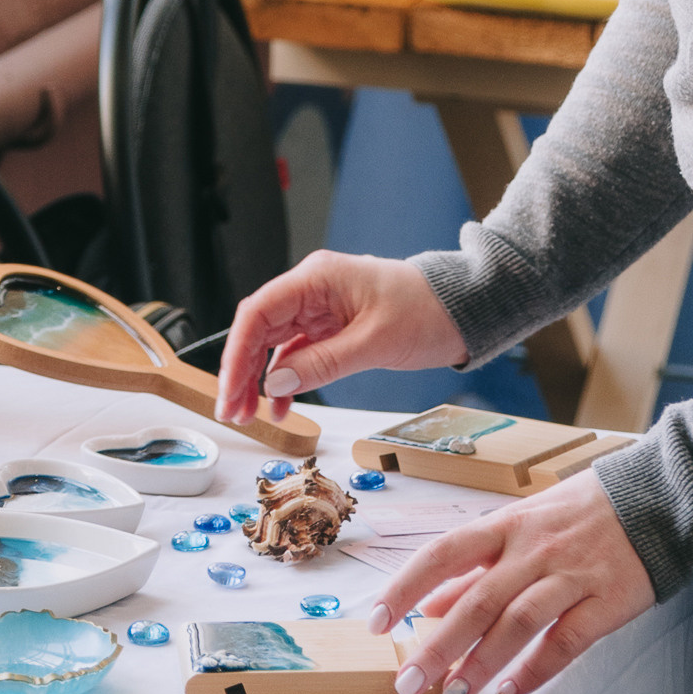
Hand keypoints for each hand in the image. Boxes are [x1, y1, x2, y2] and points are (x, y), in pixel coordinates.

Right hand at [216, 250, 466, 424]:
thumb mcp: (374, 342)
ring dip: (258, 379)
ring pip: (273, 344)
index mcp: (317, 278)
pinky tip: (280, 406)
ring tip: (248, 414)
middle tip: (231, 411)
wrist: (463, 308)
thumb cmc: (427, 310)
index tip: (229, 388)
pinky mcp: (331, 327)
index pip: (259, 312)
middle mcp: (312, 290)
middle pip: (259, 329)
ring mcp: (320, 309)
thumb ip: (322, 363)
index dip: (236, 352)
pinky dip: (286, 380)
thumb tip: (275, 384)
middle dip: (241, 371)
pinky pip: (297, 354)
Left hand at [366, 465, 655, 693]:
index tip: (376, 621)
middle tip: (409, 682)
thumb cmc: (580, 514)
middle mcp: (534, 549)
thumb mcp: (521, 526)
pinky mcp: (607, 600)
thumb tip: (428, 605)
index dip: (405, 587)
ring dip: (482, 662)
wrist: (661, 499)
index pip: (443, 554)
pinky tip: (509, 691)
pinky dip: (536, 670)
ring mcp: (572, 574)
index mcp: (507, 525)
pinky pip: (567, 641)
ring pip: (517, 622)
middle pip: (477, 599)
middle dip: (438, 645)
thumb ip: (476, 568)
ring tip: (455, 693)